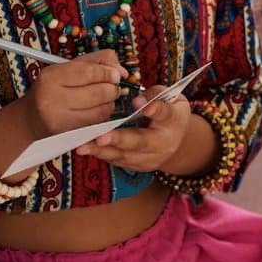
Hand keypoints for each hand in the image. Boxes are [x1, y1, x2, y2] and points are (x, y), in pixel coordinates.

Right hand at [25, 50, 125, 137]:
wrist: (30, 119)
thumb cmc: (51, 89)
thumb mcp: (67, 68)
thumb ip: (95, 62)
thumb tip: (121, 70)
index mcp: (52, 76)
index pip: (89, 72)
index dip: (108, 73)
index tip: (116, 75)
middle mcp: (53, 97)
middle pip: (98, 92)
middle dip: (113, 89)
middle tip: (114, 87)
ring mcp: (59, 117)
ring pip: (100, 110)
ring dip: (110, 103)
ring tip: (107, 98)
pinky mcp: (67, 133)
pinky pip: (96, 123)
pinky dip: (103, 115)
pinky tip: (99, 109)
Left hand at [76, 86, 191, 172]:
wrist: (178, 142)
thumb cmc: (170, 112)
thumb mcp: (171, 98)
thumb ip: (154, 95)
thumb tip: (136, 101)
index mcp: (173, 120)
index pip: (164, 113)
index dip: (155, 109)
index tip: (143, 106)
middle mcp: (163, 143)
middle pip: (141, 142)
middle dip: (119, 140)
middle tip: (100, 138)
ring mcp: (151, 158)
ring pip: (125, 156)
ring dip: (102, 152)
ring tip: (83, 146)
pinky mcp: (139, 167)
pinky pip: (119, 161)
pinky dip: (103, 155)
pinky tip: (87, 149)